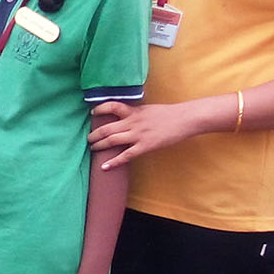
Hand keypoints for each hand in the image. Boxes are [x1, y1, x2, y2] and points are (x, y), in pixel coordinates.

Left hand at [89, 100, 206, 168]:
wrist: (185, 119)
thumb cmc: (168, 113)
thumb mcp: (148, 109)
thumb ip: (135, 113)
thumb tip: (125, 115)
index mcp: (134, 111)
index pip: (112, 106)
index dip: (100, 109)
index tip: (92, 114)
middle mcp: (132, 122)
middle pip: (107, 128)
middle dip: (94, 135)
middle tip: (88, 139)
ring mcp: (138, 135)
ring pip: (112, 141)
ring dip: (99, 146)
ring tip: (92, 149)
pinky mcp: (145, 146)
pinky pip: (126, 155)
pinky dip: (113, 162)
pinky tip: (104, 167)